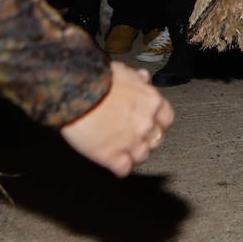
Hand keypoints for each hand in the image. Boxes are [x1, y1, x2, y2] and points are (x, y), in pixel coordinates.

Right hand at [59, 61, 174, 176]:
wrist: (76, 92)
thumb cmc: (97, 79)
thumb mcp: (123, 71)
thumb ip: (136, 78)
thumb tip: (144, 78)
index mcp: (152, 102)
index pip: (166, 118)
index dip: (158, 123)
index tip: (151, 124)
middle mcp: (146, 123)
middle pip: (156, 139)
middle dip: (147, 140)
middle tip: (136, 139)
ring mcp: (131, 141)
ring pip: (142, 156)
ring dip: (134, 156)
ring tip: (126, 154)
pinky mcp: (112, 156)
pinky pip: (124, 169)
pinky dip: (120, 169)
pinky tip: (115, 166)